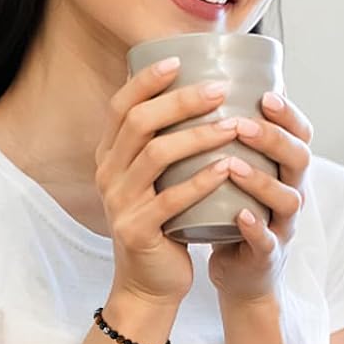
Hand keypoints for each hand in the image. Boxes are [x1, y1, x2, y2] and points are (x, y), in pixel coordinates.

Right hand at [97, 58, 245, 306]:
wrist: (150, 283)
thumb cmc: (164, 221)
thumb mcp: (156, 178)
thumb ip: (165, 142)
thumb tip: (199, 91)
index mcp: (110, 155)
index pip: (121, 106)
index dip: (147, 80)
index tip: (180, 60)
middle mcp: (108, 174)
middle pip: (140, 123)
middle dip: (181, 101)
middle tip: (220, 89)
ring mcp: (119, 202)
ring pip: (156, 156)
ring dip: (199, 136)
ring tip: (235, 125)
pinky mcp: (138, 230)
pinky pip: (171, 199)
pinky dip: (202, 180)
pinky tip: (228, 167)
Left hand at [209, 92, 313, 304]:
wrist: (240, 272)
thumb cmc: (233, 211)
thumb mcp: (239, 169)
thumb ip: (233, 136)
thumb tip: (210, 81)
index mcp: (285, 168)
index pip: (301, 134)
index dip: (289, 115)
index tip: (266, 95)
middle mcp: (292, 192)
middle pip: (300, 159)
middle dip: (273, 139)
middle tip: (241, 124)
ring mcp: (283, 224)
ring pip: (287, 199)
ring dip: (261, 180)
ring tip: (232, 166)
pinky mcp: (267, 253)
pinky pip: (268, 240)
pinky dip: (256, 227)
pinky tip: (240, 215)